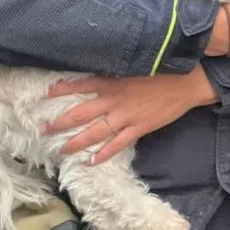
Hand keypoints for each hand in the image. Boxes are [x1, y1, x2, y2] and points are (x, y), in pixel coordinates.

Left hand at [43, 66, 216, 164]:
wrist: (185, 82)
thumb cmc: (159, 71)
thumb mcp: (132, 67)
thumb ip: (113, 74)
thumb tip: (95, 75)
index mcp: (112, 82)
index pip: (81, 84)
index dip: (62, 89)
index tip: (45, 93)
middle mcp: (114, 100)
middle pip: (81, 113)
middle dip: (61, 122)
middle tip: (44, 130)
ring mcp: (125, 116)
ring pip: (95, 132)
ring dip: (76, 142)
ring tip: (61, 149)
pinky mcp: (138, 128)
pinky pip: (117, 144)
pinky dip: (103, 154)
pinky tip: (90, 161)